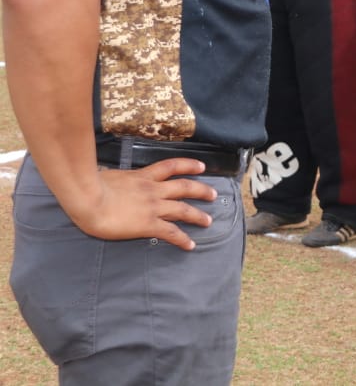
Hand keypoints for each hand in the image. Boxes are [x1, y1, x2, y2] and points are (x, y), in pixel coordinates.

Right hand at [68, 159, 217, 249]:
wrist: (88, 199)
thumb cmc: (90, 187)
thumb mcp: (108, 176)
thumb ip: (117, 179)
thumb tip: (111, 179)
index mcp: (142, 176)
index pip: (171, 166)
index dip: (188, 165)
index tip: (202, 166)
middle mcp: (153, 189)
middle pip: (184, 187)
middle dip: (201, 190)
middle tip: (213, 194)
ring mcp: (153, 207)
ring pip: (183, 209)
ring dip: (198, 215)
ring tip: (208, 221)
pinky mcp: (148, 224)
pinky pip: (171, 232)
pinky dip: (183, 239)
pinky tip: (191, 245)